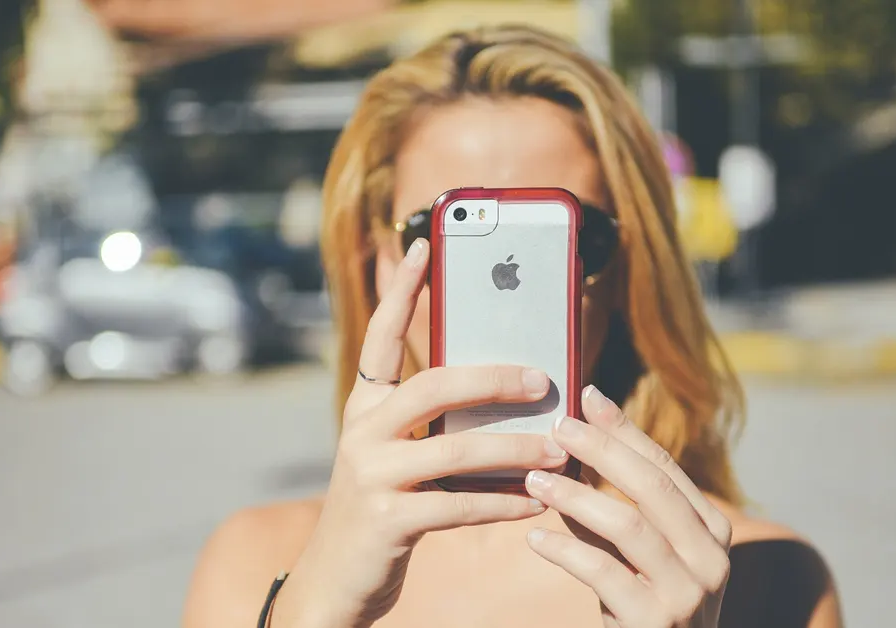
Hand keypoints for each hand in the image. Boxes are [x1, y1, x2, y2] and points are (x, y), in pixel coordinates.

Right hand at [272, 239, 567, 627]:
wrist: (337, 578)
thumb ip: (436, 422)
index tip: (423, 244)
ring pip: (457, 447)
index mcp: (364, 405)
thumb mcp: (398, 454)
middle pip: (434, 385)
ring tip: (557, 449)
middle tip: (542, 379)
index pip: (381, 336)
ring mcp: (370, 474)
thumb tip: (511, 393)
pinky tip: (535, 500)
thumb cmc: (384, 506)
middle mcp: (361, 430)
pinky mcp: (387, 519)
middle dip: (495, 378)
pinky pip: (461, 505)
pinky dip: (504, 502)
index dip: (401, 290)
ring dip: (516, 450)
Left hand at [524, 386, 732, 627]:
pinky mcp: (656, 624)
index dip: (624, 429)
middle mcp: (710, 558)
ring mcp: (688, 594)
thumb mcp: (638, 552)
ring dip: (576, 497)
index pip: (664, 466)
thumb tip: (571, 443)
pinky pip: (605, 574)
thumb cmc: (643, 605)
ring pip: (629, 527)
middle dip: (602, 450)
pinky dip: (566, 551)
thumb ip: (613, 505)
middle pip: (652, 487)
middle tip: (557, 428)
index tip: (586, 397)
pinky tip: (536, 538)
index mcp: (711, 530)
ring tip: (535, 479)